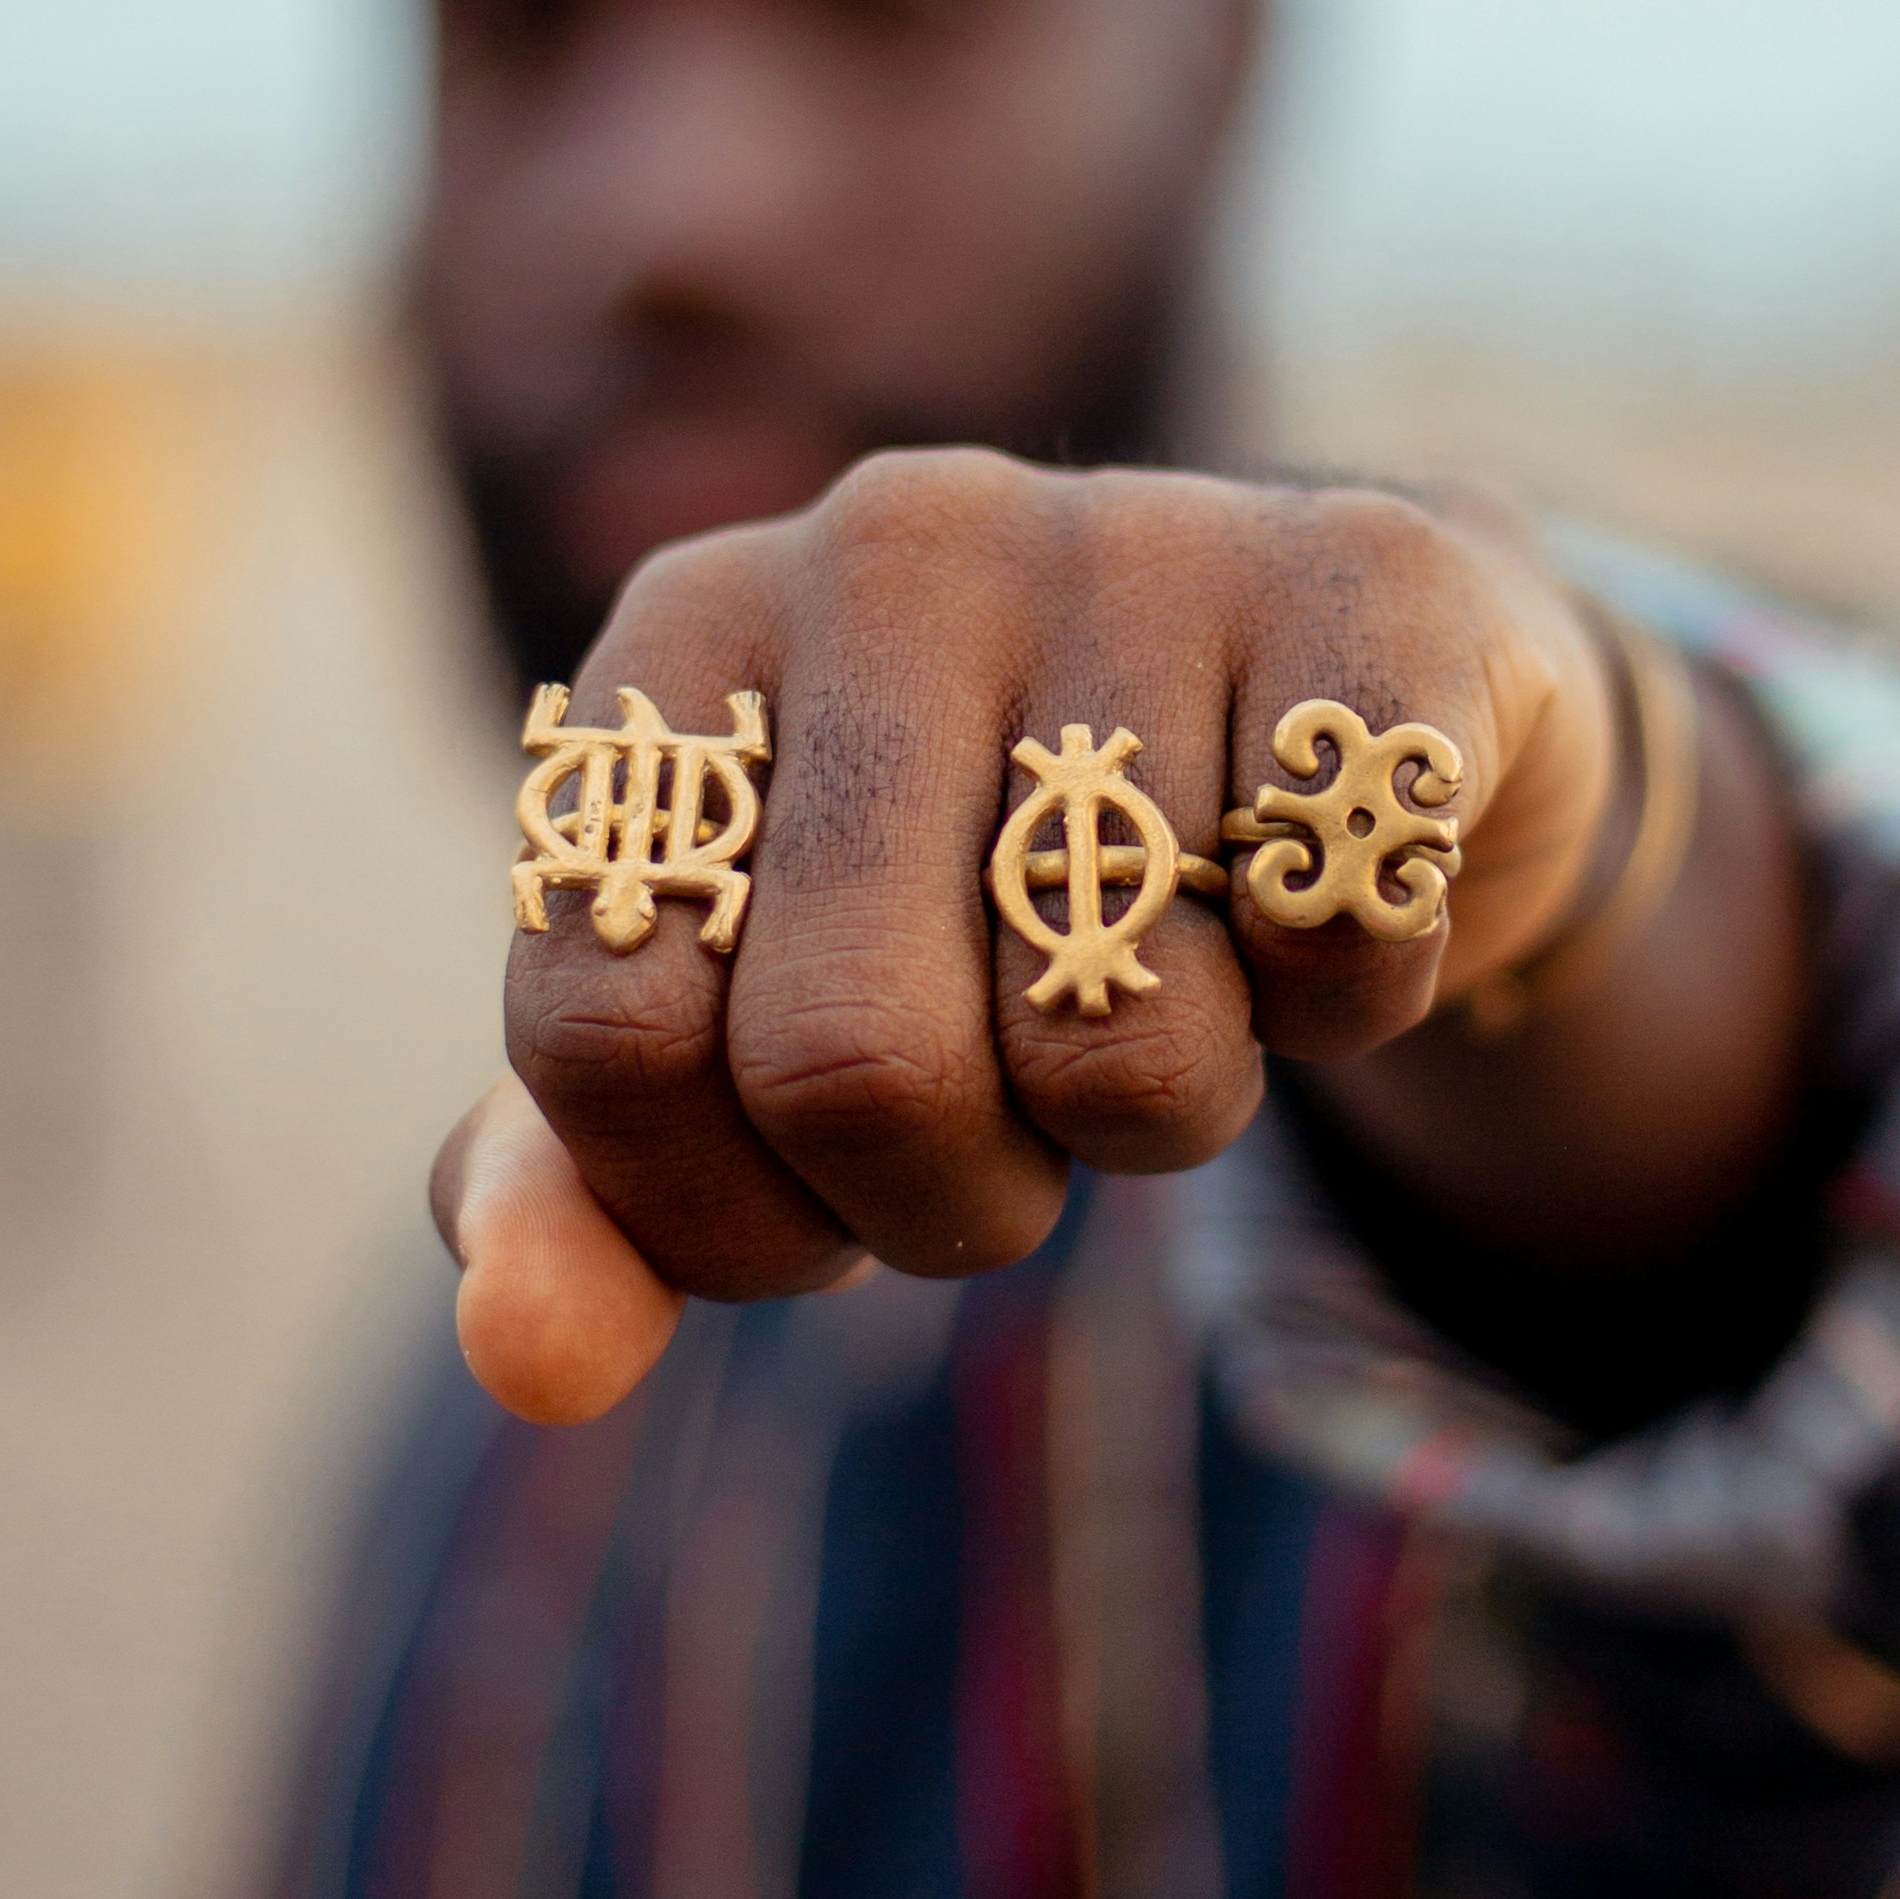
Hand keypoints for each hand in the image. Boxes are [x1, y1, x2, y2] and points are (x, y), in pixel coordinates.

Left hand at [433, 451, 1618, 1421]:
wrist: (1343, 711)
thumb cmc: (998, 893)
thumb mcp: (758, 1029)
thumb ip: (596, 1196)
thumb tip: (528, 1362)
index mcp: (685, 637)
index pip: (607, 1037)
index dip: (721, 1210)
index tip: (819, 1184)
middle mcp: (887, 543)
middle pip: (848, 1064)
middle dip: (953, 1196)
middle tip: (1025, 1117)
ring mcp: (1135, 537)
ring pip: (1121, 1041)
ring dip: (1170, 1116)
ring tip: (1183, 982)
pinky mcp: (1372, 576)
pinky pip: (1339, 945)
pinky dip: (1349, 1014)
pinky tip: (1322, 908)